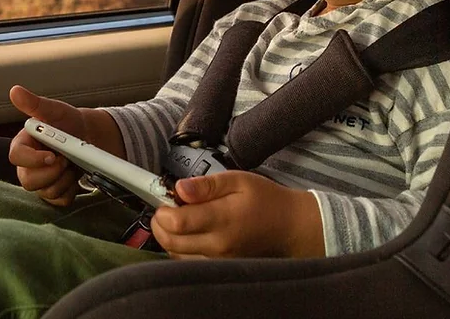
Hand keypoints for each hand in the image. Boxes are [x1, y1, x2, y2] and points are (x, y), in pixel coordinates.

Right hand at [8, 85, 85, 205]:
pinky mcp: (53, 192)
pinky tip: (74, 177)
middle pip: (28, 181)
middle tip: (66, 160)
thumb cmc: (68, 122)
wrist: (88, 137)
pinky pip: (59, 201)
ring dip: (64, 180)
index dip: (33, 159)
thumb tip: (15, 91)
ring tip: (72, 165)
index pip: (16, 157)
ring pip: (46, 192)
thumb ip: (34, 103)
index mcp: (23, 145)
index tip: (52, 155)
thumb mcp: (53, 110)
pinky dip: (70, 191)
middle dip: (52, 173)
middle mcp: (27, 166)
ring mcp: (40, 181)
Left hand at [149, 170, 324, 258]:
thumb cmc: (265, 200)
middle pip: (170, 241)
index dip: (163, 211)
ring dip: (167, 236)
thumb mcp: (238, 181)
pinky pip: (187, 261)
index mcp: (222, 220)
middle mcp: (217, 245)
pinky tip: (187, 233)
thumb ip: (206, 185)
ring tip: (177, 218)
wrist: (290, 227)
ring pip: (175, 254)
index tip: (166, 199)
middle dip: (159, 223)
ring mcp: (218, 261)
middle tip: (166, 207)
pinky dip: (179, 248)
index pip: (177, 223)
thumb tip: (179, 188)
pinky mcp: (219, 268)